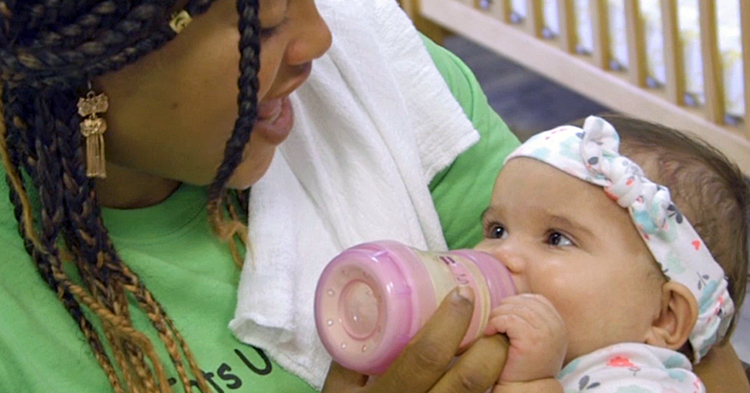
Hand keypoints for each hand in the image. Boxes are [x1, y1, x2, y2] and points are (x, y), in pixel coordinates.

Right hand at [322, 286, 509, 392]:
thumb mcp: (338, 389)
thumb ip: (355, 354)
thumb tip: (375, 307)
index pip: (425, 355)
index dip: (450, 321)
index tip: (463, 295)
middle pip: (469, 379)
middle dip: (491, 345)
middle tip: (494, 321)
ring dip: (496, 367)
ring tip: (495, 345)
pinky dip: (490, 387)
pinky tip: (486, 372)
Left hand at [484, 294, 566, 383]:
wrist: (524, 390)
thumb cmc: (523, 365)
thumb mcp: (535, 339)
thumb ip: (532, 320)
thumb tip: (511, 299)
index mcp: (558, 325)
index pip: (537, 299)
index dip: (517, 301)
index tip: (505, 313)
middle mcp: (556, 327)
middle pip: (525, 301)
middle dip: (505, 307)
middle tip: (494, 320)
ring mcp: (545, 333)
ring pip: (514, 309)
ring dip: (497, 315)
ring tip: (491, 327)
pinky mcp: (531, 339)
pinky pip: (508, 319)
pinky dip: (495, 323)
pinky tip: (490, 332)